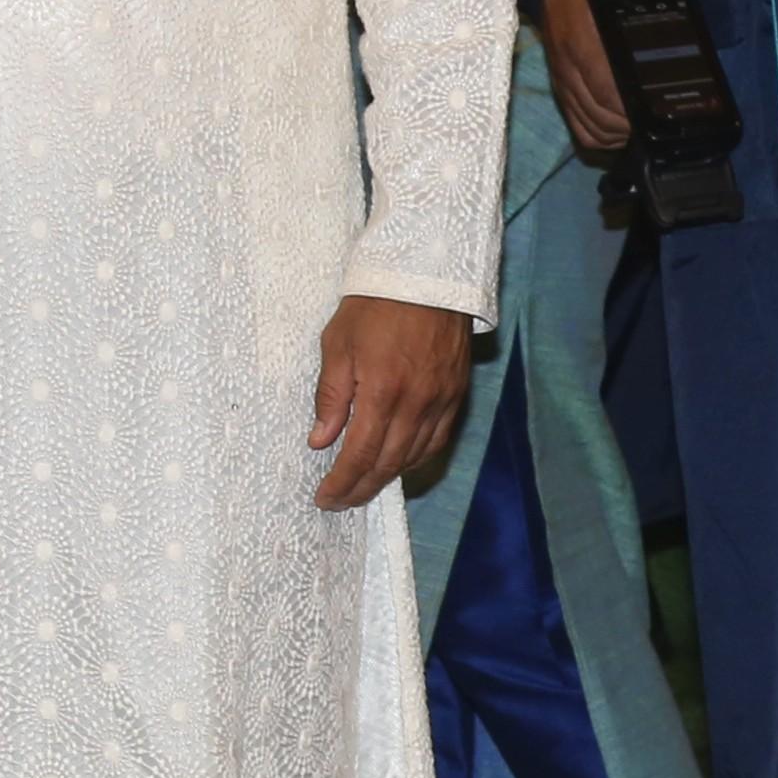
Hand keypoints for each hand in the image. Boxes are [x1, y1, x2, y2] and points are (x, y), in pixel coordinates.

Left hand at [310, 296, 471, 511]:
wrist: (427, 275)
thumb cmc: (375, 305)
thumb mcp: (337, 344)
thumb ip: (331, 396)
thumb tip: (321, 439)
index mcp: (382, 392)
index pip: (359, 455)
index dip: (341, 483)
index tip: (325, 499)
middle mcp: (416, 404)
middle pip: (388, 464)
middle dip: (362, 488)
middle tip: (341, 501)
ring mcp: (441, 401)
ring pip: (414, 456)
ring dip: (387, 477)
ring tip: (365, 485)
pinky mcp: (456, 394)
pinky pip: (437, 439)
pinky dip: (416, 458)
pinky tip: (400, 461)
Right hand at [538, 0, 656, 151]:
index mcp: (579, 37)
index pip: (601, 83)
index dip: (624, 103)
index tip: (647, 109)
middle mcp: (567, 64)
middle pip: (598, 111)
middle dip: (626, 123)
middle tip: (654, 123)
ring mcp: (563, 81)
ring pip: (588, 123)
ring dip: (615, 134)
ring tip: (641, 129)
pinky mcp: (562, 90)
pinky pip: (577, 125)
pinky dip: (598, 138)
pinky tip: (619, 135)